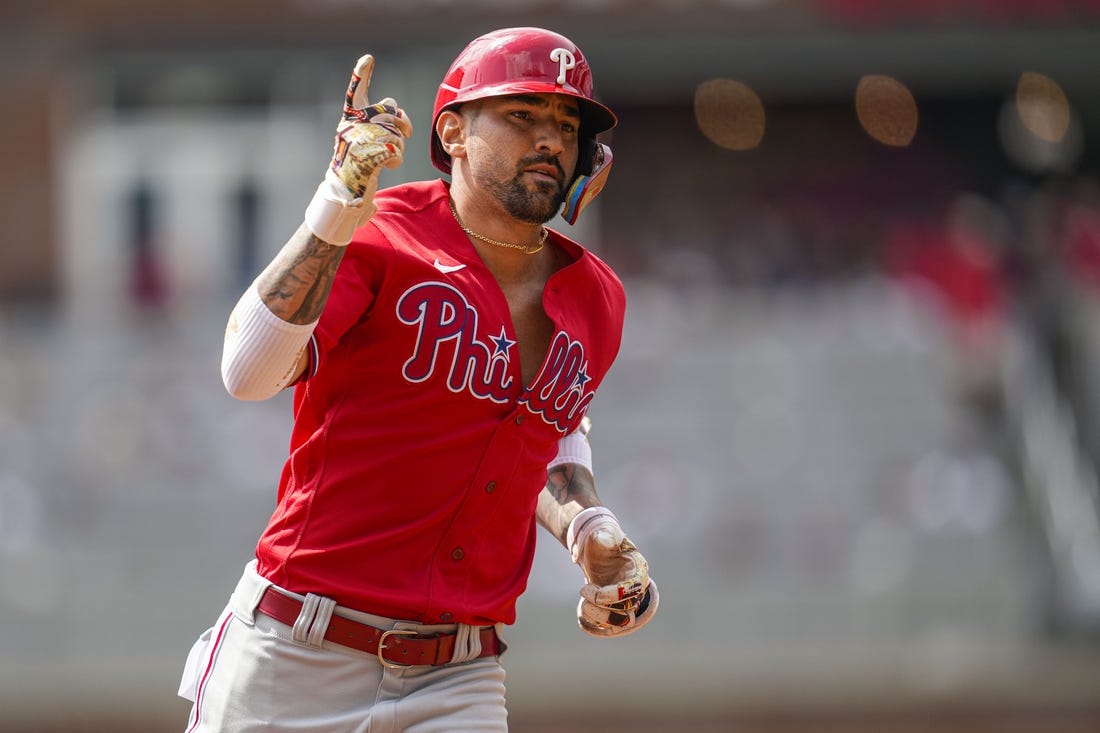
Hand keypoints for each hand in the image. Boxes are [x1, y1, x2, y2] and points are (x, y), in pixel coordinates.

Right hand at [304, 54, 412, 245]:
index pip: (355, 94)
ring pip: (394, 133)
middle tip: (406, 134)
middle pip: (388, 112)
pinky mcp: (366, 159)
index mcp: (349, 120)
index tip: (368, 59)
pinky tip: (389, 165)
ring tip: (390, 156)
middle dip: (403, 123)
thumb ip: (378, 121)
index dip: (361, 76)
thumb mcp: (365, 141)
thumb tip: (395, 105)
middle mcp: (350, 128)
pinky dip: (396, 159)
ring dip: (399, 146)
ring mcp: (357, 143)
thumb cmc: (358, 167)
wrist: (344, 195)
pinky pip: (394, 150)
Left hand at [568, 508, 658, 637]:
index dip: (609, 595)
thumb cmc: (602, 539)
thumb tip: (602, 539)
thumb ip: (605, 535)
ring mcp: (625, 603)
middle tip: (583, 593)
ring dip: (597, 619)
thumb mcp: (604, 533)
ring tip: (582, 605)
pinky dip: (594, 628)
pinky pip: (608, 629)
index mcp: (638, 572)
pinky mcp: (613, 610)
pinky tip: (581, 618)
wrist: (597, 548)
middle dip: (601, 609)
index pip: (630, 593)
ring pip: (618, 625)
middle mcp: (635, 591)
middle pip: (626, 614)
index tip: (588, 587)